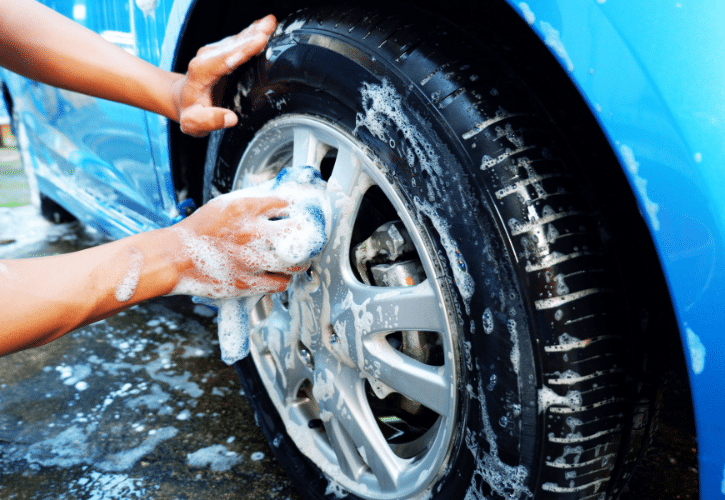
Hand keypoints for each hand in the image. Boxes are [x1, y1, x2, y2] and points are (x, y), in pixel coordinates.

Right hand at [171, 194, 310, 297]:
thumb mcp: (226, 204)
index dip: (298, 208)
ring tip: (295, 256)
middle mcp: (250, 234)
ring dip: (299, 259)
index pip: (286, 203)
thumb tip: (283, 200)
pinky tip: (279, 272)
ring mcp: (249, 261)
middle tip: (308, 236)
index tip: (303, 213)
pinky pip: (281, 283)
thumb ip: (255, 202)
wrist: (176, 258)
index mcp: (244, 209)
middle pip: (298, 234)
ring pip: (295, 263)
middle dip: (307, 235)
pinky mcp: (247, 284)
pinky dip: (284, 278)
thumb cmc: (201, 230)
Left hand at [172, 15, 276, 136]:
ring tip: (271, 24)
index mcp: (202, 72)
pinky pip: (239, 40)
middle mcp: (207, 57)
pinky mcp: (222, 51)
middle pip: (233, 45)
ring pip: (237, 39)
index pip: (225, 59)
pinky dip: (252, 33)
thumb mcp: (194, 123)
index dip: (244, 50)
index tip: (259, 41)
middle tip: (269, 28)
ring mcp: (214, 52)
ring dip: (254, 31)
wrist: (182, 98)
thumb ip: (210, 120)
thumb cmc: (190, 110)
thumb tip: (231, 118)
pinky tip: (264, 26)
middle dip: (252, 37)